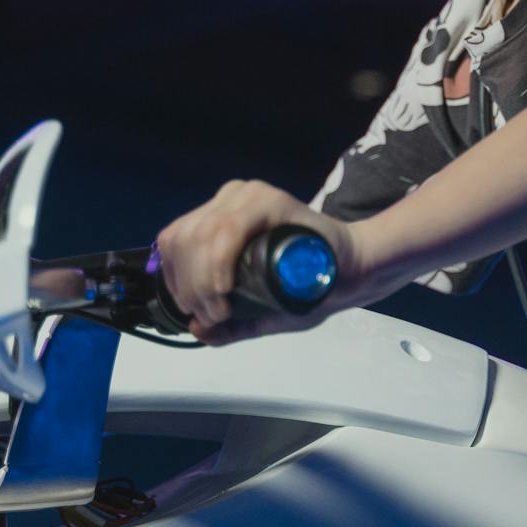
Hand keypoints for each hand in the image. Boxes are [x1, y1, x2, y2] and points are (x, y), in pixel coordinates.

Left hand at [154, 180, 368, 346]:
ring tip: (221, 310)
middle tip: (213, 316)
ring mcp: (248, 196)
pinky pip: (228, 228)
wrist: (351, 271)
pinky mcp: (270, 201)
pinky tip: (226, 288)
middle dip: (190, 286)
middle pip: (185, 239)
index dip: (175, 279)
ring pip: (201, 234)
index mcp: (217, 216)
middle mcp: (228, 200)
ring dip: (202, 280)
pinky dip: (217, 263)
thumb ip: (231, 323)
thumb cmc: (307, 286)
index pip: (175, 240)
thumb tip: (198, 330)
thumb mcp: (261, 310)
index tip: (195, 311)